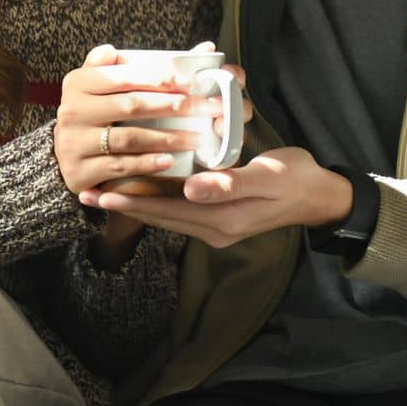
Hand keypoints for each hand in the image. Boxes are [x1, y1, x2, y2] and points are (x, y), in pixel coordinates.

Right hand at [53, 43, 222, 196]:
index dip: (161, 79)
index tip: (191, 83)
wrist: (62, 153)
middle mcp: (72, 110)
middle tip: (203, 110)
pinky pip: (120, 166)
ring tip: (196, 138)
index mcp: (79, 82)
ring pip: (129, 138)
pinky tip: (170, 161)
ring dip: (167, 138)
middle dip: (172, 106)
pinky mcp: (78, 170)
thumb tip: (202, 48)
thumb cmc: (94, 113)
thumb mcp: (102, 84)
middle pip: (131, 105)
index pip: (125, 77)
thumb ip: (139, 65)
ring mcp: (73, 142)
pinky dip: (147, 163)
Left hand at [77, 146, 353, 249]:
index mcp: (223, 219)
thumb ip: (230, 183)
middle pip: (160, 218)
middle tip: (87, 195)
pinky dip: (158, 201)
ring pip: (168, 216)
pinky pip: (180, 212)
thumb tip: (192, 190)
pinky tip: (143, 190)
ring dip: (138, 205)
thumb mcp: (267, 176)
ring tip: (104, 195)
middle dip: (124, 207)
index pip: (167, 213)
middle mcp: (215, 229)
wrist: (319, 194)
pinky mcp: (220, 218)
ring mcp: (217, 226)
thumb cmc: (295, 178)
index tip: (101, 195)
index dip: (133, 204)